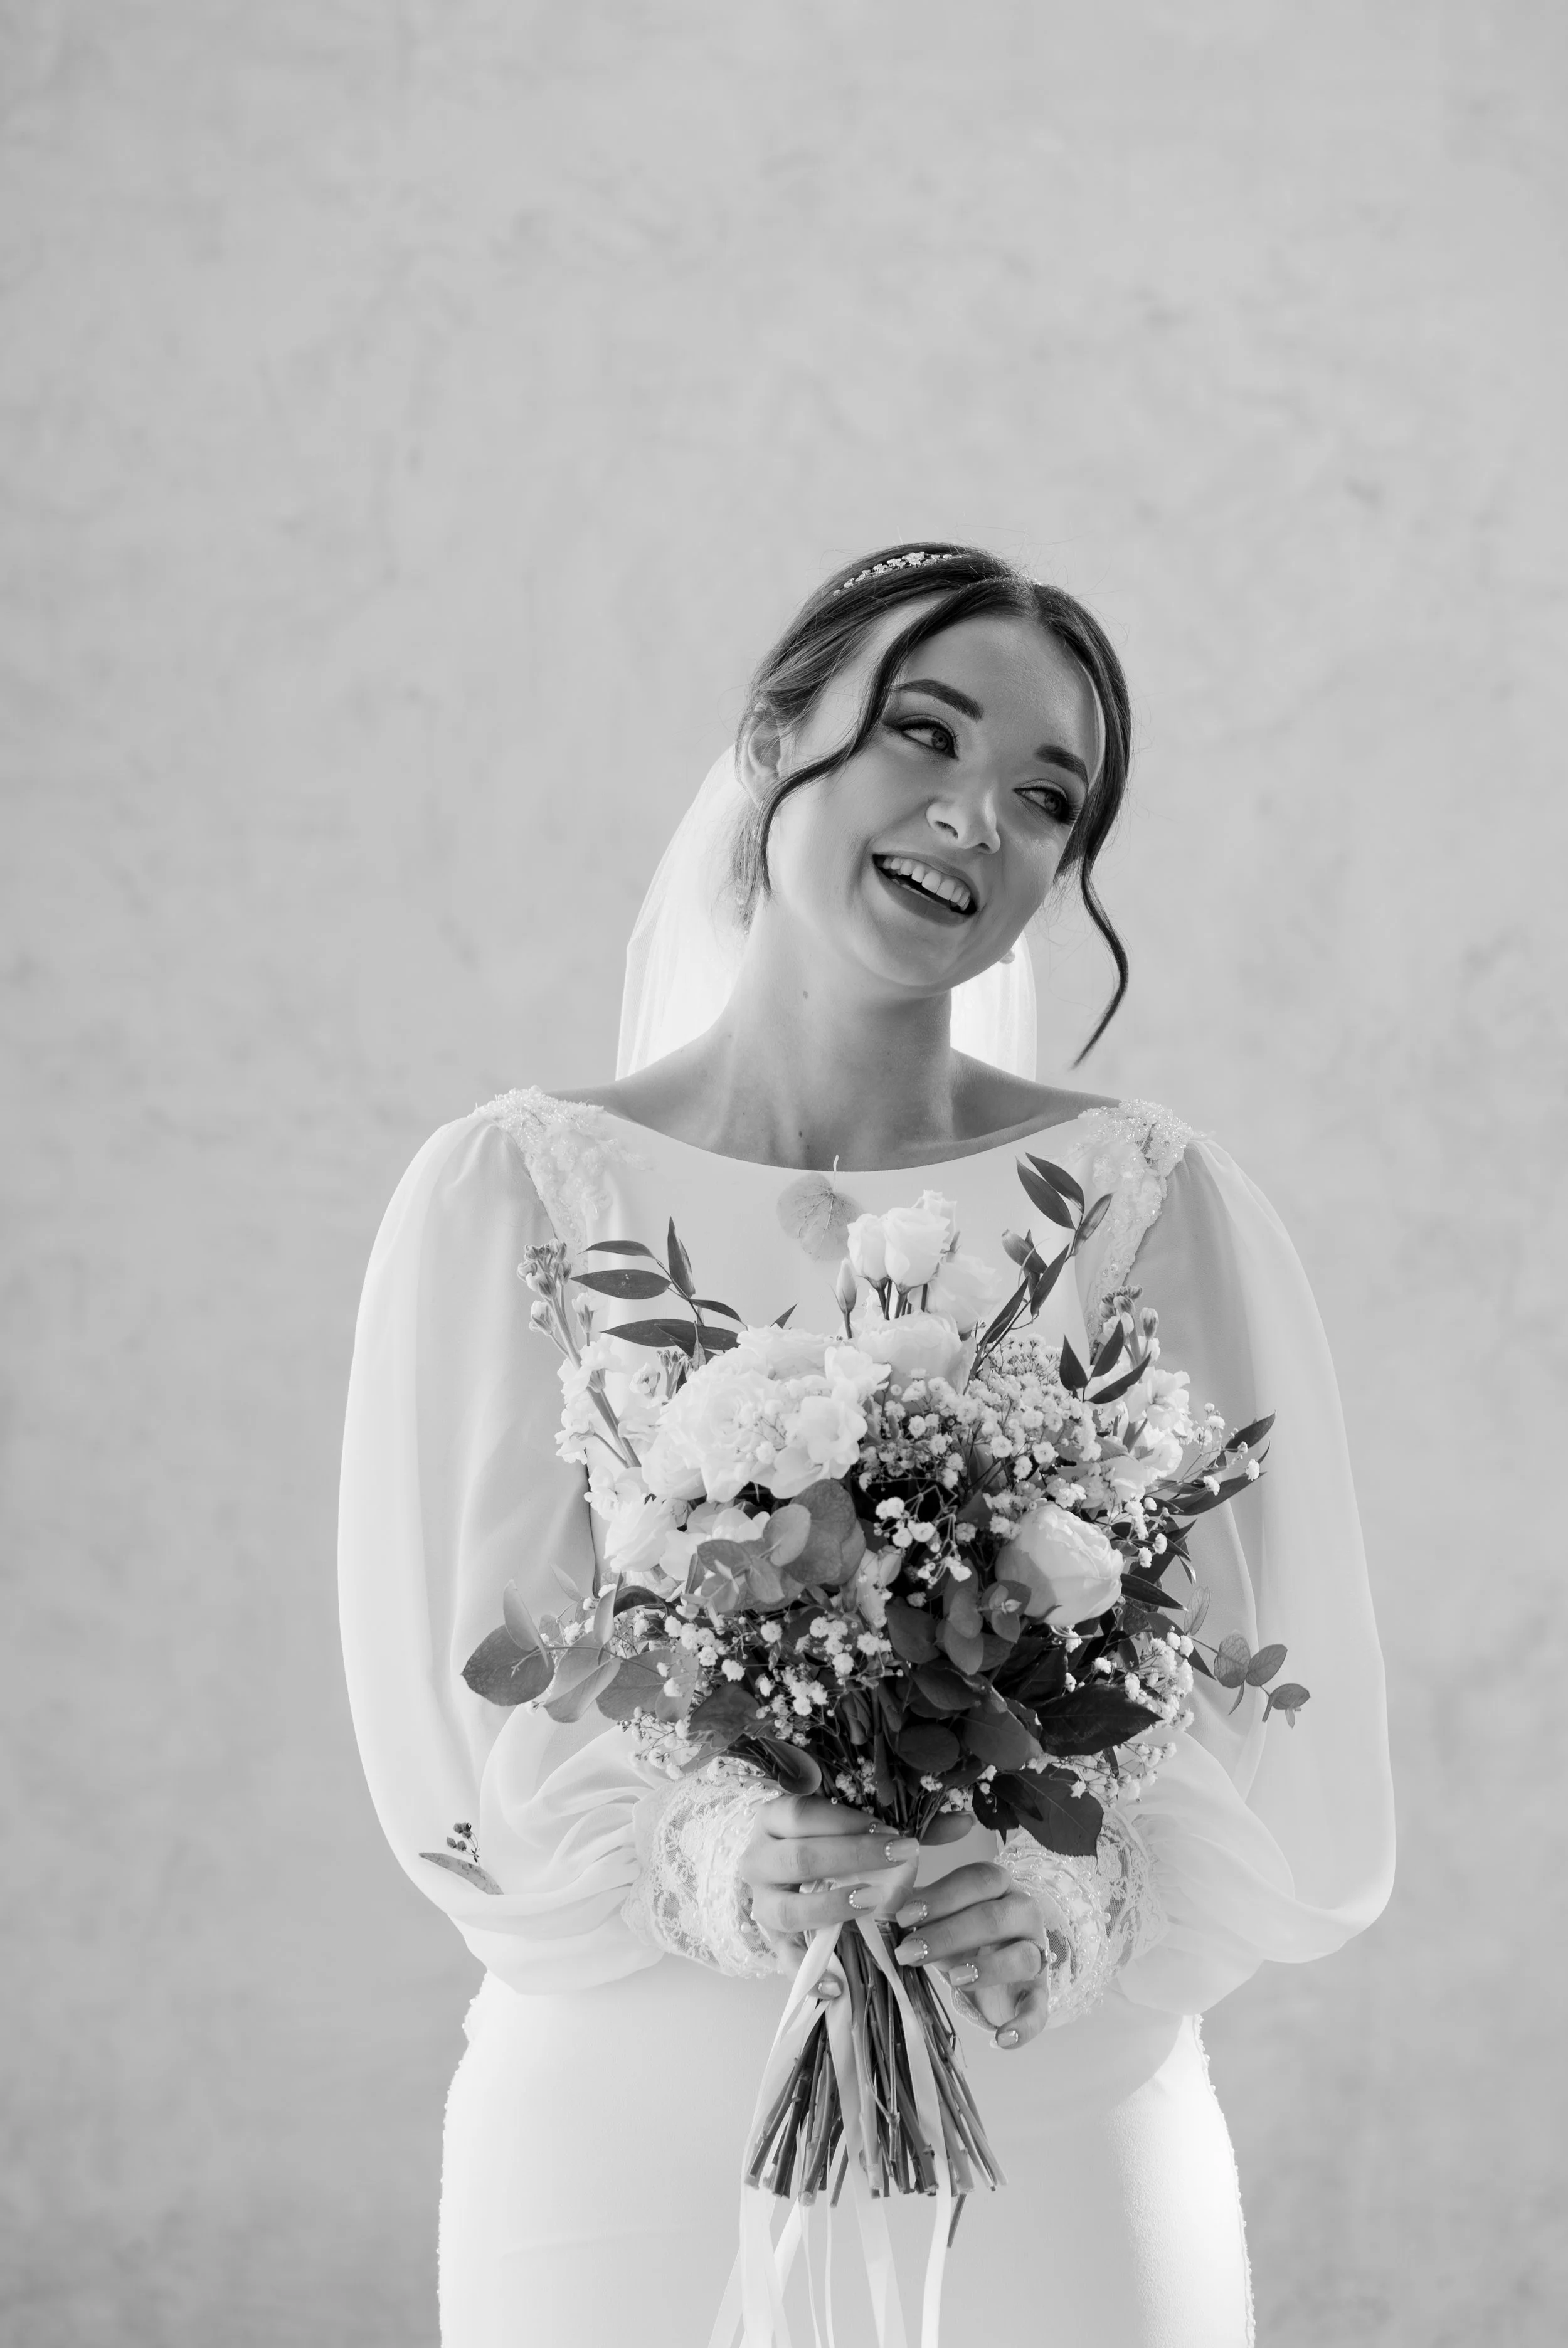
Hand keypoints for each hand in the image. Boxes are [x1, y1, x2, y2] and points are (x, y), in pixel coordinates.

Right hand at [740, 1795, 924, 1972]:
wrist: (781, 1871)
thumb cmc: (827, 1842)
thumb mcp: (855, 1825)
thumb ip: (907, 1823)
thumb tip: (964, 1821)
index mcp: (773, 1819)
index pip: (803, 1815)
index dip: (846, 1823)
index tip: (890, 1831)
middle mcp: (758, 1859)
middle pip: (797, 1858)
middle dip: (851, 1858)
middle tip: (898, 1858)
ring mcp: (761, 1902)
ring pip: (786, 1910)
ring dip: (830, 1908)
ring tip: (871, 1904)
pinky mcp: (771, 1940)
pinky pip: (784, 1962)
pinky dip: (810, 1976)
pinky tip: (840, 1985)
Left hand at [890, 1860, 1063, 2049]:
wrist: (995, 1966)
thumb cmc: (961, 1933)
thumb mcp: (939, 1917)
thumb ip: (916, 1909)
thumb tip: (878, 1906)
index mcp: (999, 1887)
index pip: (978, 1879)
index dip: (942, 1896)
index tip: (905, 1917)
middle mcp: (1023, 1915)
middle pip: (995, 1917)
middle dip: (949, 1934)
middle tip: (909, 1951)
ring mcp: (1036, 1954)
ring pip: (1022, 1957)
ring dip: (987, 1969)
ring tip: (953, 1980)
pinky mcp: (1038, 1993)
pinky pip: (1039, 2010)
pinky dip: (1024, 2027)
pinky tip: (1000, 2039)